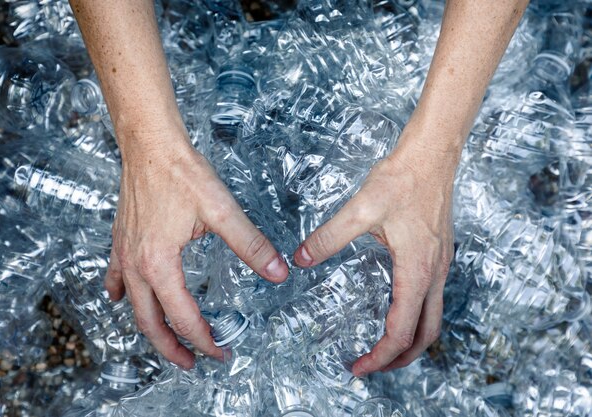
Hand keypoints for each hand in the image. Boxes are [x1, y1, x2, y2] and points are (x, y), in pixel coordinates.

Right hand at [105, 134, 288, 368]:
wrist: (150, 145)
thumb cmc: (181, 173)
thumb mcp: (222, 210)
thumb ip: (250, 244)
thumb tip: (277, 271)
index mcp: (160, 263)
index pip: (183, 316)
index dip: (204, 339)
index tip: (220, 351)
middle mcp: (137, 264)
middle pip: (149, 322)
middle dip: (171, 348)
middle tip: (191, 362)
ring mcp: (124, 252)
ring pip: (133, 305)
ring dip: (149, 327)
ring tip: (164, 341)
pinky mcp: (121, 239)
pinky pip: (117, 277)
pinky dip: (122, 294)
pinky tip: (122, 298)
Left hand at [293, 124, 456, 374]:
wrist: (432, 154)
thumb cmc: (402, 179)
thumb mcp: (360, 209)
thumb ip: (329, 237)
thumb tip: (300, 259)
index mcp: (417, 270)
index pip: (401, 331)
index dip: (380, 356)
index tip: (358, 367)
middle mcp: (434, 273)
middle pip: (426, 335)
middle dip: (400, 359)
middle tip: (371, 367)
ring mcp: (440, 264)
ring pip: (433, 319)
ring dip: (412, 341)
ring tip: (385, 349)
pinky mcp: (439, 254)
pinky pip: (433, 299)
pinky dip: (417, 318)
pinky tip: (396, 309)